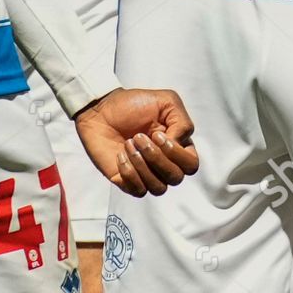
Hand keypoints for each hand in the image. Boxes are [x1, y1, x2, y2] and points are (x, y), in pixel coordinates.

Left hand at [74, 87, 197, 196]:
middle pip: (176, 177)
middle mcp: (165, 164)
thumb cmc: (133, 104)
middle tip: (138, 137)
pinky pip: (139, 191)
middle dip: (156, 157)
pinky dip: (129, 173)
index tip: (156, 133)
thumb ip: (182, 122)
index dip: (175, 152)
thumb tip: (178, 146)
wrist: (101, 110)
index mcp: (177, 146)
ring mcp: (147, 174)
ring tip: (128, 144)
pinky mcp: (128, 182)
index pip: (191, 164)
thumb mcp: (166, 101)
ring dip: (142, 165)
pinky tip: (120, 155)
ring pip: (159, 188)